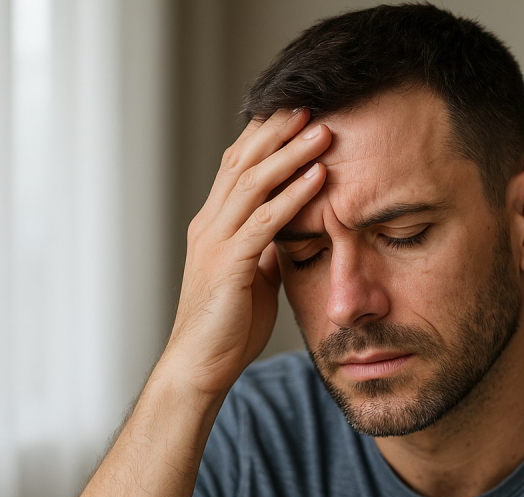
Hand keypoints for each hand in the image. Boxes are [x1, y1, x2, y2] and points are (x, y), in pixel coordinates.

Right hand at [160, 109, 330, 398]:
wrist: (201, 366)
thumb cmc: (228, 327)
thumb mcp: (253, 278)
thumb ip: (264, 250)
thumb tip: (286, 232)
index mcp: (215, 226)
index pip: (237, 167)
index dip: (263, 138)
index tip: (294, 113)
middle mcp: (210, 225)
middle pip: (242, 163)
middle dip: (276, 131)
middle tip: (309, 104)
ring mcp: (216, 243)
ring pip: (253, 184)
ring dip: (290, 155)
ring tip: (322, 131)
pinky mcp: (229, 266)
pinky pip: (265, 222)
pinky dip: (293, 197)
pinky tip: (317, 178)